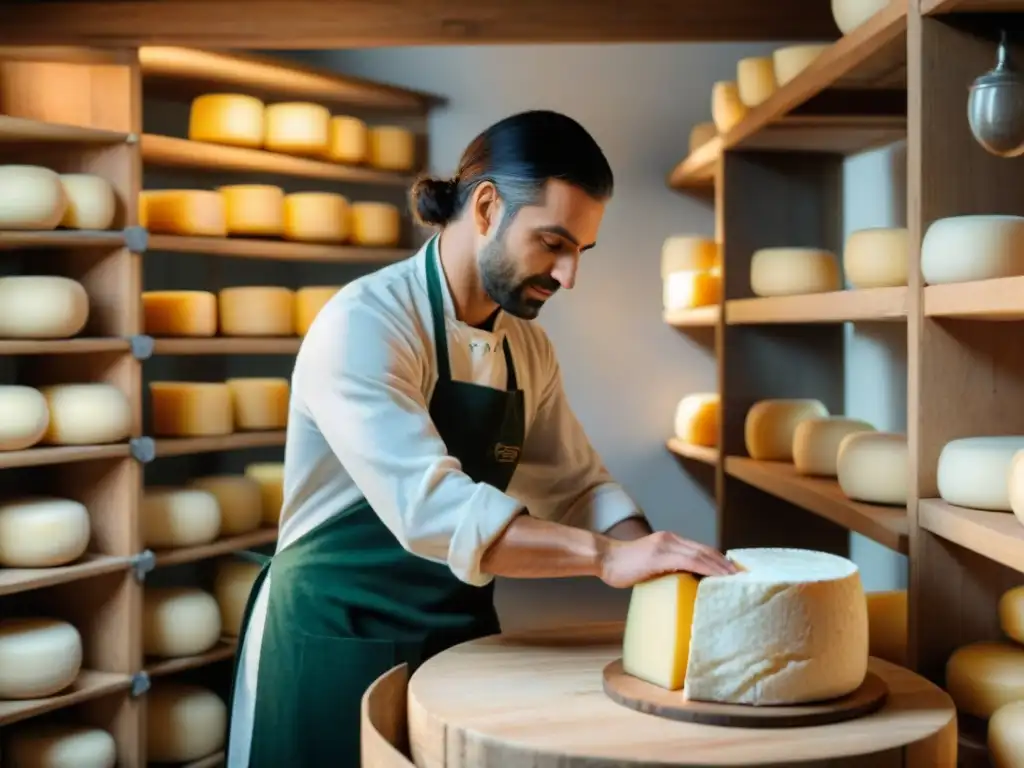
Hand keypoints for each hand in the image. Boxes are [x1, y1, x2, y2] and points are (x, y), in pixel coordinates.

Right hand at [598, 530, 737, 587]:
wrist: (605, 559)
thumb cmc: (623, 567)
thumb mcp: (650, 565)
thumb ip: (666, 568)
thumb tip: (683, 583)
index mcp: (669, 541)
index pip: (700, 549)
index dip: (719, 560)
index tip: (733, 572)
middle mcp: (670, 539)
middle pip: (705, 550)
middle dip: (725, 563)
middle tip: (741, 577)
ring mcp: (665, 546)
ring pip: (701, 554)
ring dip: (720, 566)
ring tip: (734, 578)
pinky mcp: (660, 555)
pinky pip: (690, 560)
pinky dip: (706, 568)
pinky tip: (716, 577)